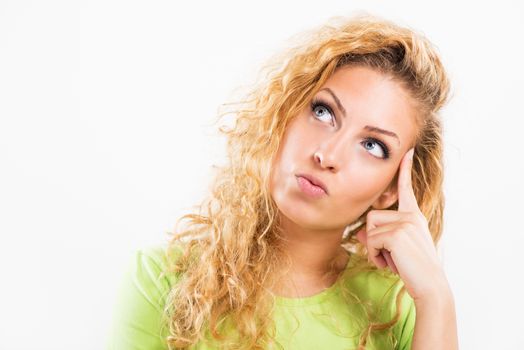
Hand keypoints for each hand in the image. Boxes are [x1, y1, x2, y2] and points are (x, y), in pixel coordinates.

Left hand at [355, 148, 448, 300]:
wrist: (430, 285)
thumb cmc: (414, 269)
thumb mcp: (395, 249)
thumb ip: (379, 237)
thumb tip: (361, 235)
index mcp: (413, 216)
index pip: (406, 190)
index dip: (405, 170)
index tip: (407, 151)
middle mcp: (410, 216)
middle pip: (372, 216)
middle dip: (373, 239)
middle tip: (392, 256)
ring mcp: (405, 223)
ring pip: (369, 228)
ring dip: (374, 249)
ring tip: (393, 260)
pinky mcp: (396, 233)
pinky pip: (371, 241)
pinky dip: (376, 256)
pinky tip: (392, 265)